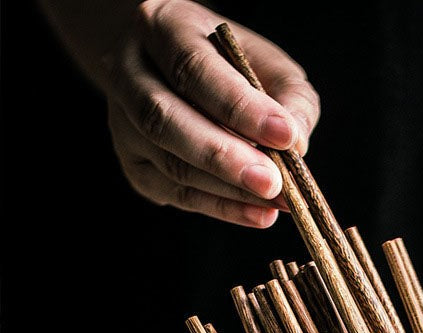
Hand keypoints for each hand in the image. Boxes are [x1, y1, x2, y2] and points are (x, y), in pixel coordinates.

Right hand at [102, 0, 319, 226]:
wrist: (176, 71)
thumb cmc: (232, 67)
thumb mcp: (269, 64)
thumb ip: (290, 99)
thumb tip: (297, 145)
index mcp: (163, 27)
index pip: (193, 68)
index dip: (239, 106)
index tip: (284, 136)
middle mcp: (130, 72)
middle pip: (166, 119)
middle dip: (224, 157)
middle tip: (273, 182)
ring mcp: (123, 123)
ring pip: (170, 164)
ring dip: (229, 190)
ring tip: (276, 202)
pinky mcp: (135, 165)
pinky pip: (176, 194)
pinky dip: (222, 208)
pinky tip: (258, 214)